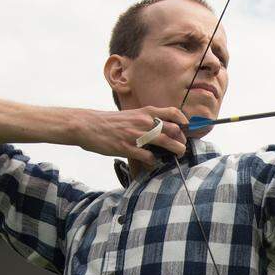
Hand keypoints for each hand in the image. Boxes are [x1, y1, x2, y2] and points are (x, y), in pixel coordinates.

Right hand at [74, 106, 188, 166]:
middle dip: (182, 139)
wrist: (88, 125)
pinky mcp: (128, 147)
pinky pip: (149, 157)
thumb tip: (162, 128)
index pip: (173, 112)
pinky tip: (153, 162)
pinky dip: (155, 161)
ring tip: (177, 155)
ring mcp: (137, 135)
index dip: (184, 121)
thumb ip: (147, 119)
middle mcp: (144, 122)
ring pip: (166, 142)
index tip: (186, 128)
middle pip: (174, 129)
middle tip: (181, 146)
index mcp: (146, 112)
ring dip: (176, 150)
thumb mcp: (132, 114)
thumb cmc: (111, 122)